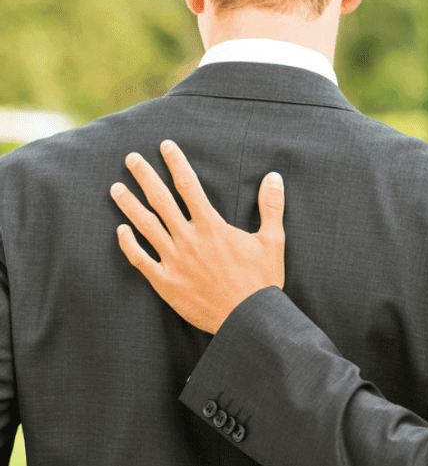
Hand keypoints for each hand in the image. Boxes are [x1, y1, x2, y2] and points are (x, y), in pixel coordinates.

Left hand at [110, 140, 285, 333]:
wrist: (248, 319)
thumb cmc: (263, 280)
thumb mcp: (273, 240)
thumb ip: (271, 206)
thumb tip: (273, 176)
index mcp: (212, 226)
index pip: (189, 186)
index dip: (176, 163)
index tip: (165, 146)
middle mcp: (188, 239)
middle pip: (161, 201)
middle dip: (144, 177)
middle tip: (131, 158)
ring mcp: (174, 261)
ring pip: (145, 227)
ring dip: (129, 205)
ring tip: (115, 188)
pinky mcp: (166, 282)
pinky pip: (140, 260)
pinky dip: (128, 244)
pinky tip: (120, 230)